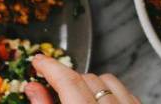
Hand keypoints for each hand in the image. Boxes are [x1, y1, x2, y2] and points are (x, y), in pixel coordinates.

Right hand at [24, 55, 139, 103]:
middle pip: (87, 79)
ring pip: (108, 81)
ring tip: (77, 98)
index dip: (50, 67)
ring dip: (90, 85)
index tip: (39, 61)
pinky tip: (100, 103)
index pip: (68, 81)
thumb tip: (34, 89)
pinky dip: (111, 93)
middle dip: (68, 81)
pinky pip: (126, 92)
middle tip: (52, 88)